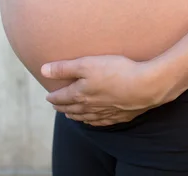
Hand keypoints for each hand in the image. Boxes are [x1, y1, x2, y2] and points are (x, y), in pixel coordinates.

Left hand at [41, 55, 167, 125]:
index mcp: (80, 94)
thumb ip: (64, 68)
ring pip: (85, 117)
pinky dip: (93, 122)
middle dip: (61, 107)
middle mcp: (90, 106)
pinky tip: (93, 121)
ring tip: (70, 115)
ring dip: (75, 116)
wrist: (144, 86)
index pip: (61, 97)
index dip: (53, 97)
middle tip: (56, 105)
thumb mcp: (86, 64)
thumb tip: (43, 70)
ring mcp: (105, 112)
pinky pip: (101, 121)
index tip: (48, 96)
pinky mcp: (119, 115)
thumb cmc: (116, 71)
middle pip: (71, 109)